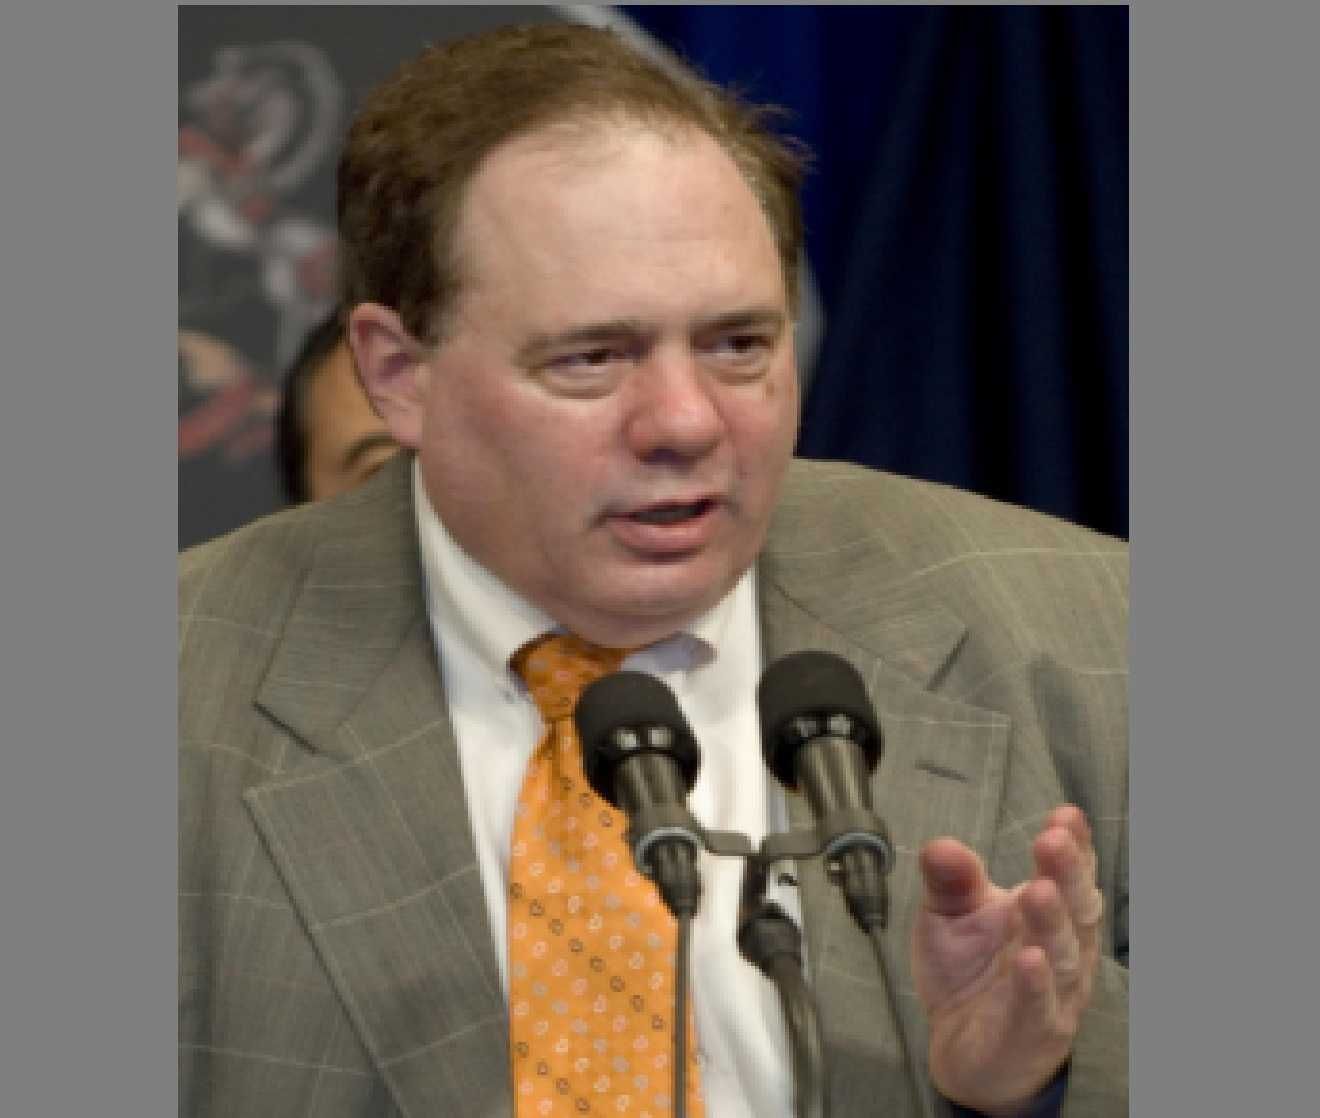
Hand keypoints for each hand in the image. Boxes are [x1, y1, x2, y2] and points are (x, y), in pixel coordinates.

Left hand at [911, 805, 1102, 1116]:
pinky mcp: (1033, 1030)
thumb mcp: (949, 915)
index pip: (1068, 875)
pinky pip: (1039, 1005)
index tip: (1066, 815)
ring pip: (1062, 954)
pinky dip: (1035, 983)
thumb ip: (950, 881)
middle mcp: (1061, 948)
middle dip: (1067, 873)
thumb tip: (941, 845)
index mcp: (1045, 912)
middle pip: (1075, 908)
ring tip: (1038, 891)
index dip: (1073, 846)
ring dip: (1052, 921)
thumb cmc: (967, 973)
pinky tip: (1028, 959)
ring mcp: (1054, 992)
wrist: (962, 1049)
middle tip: (1053, 840)